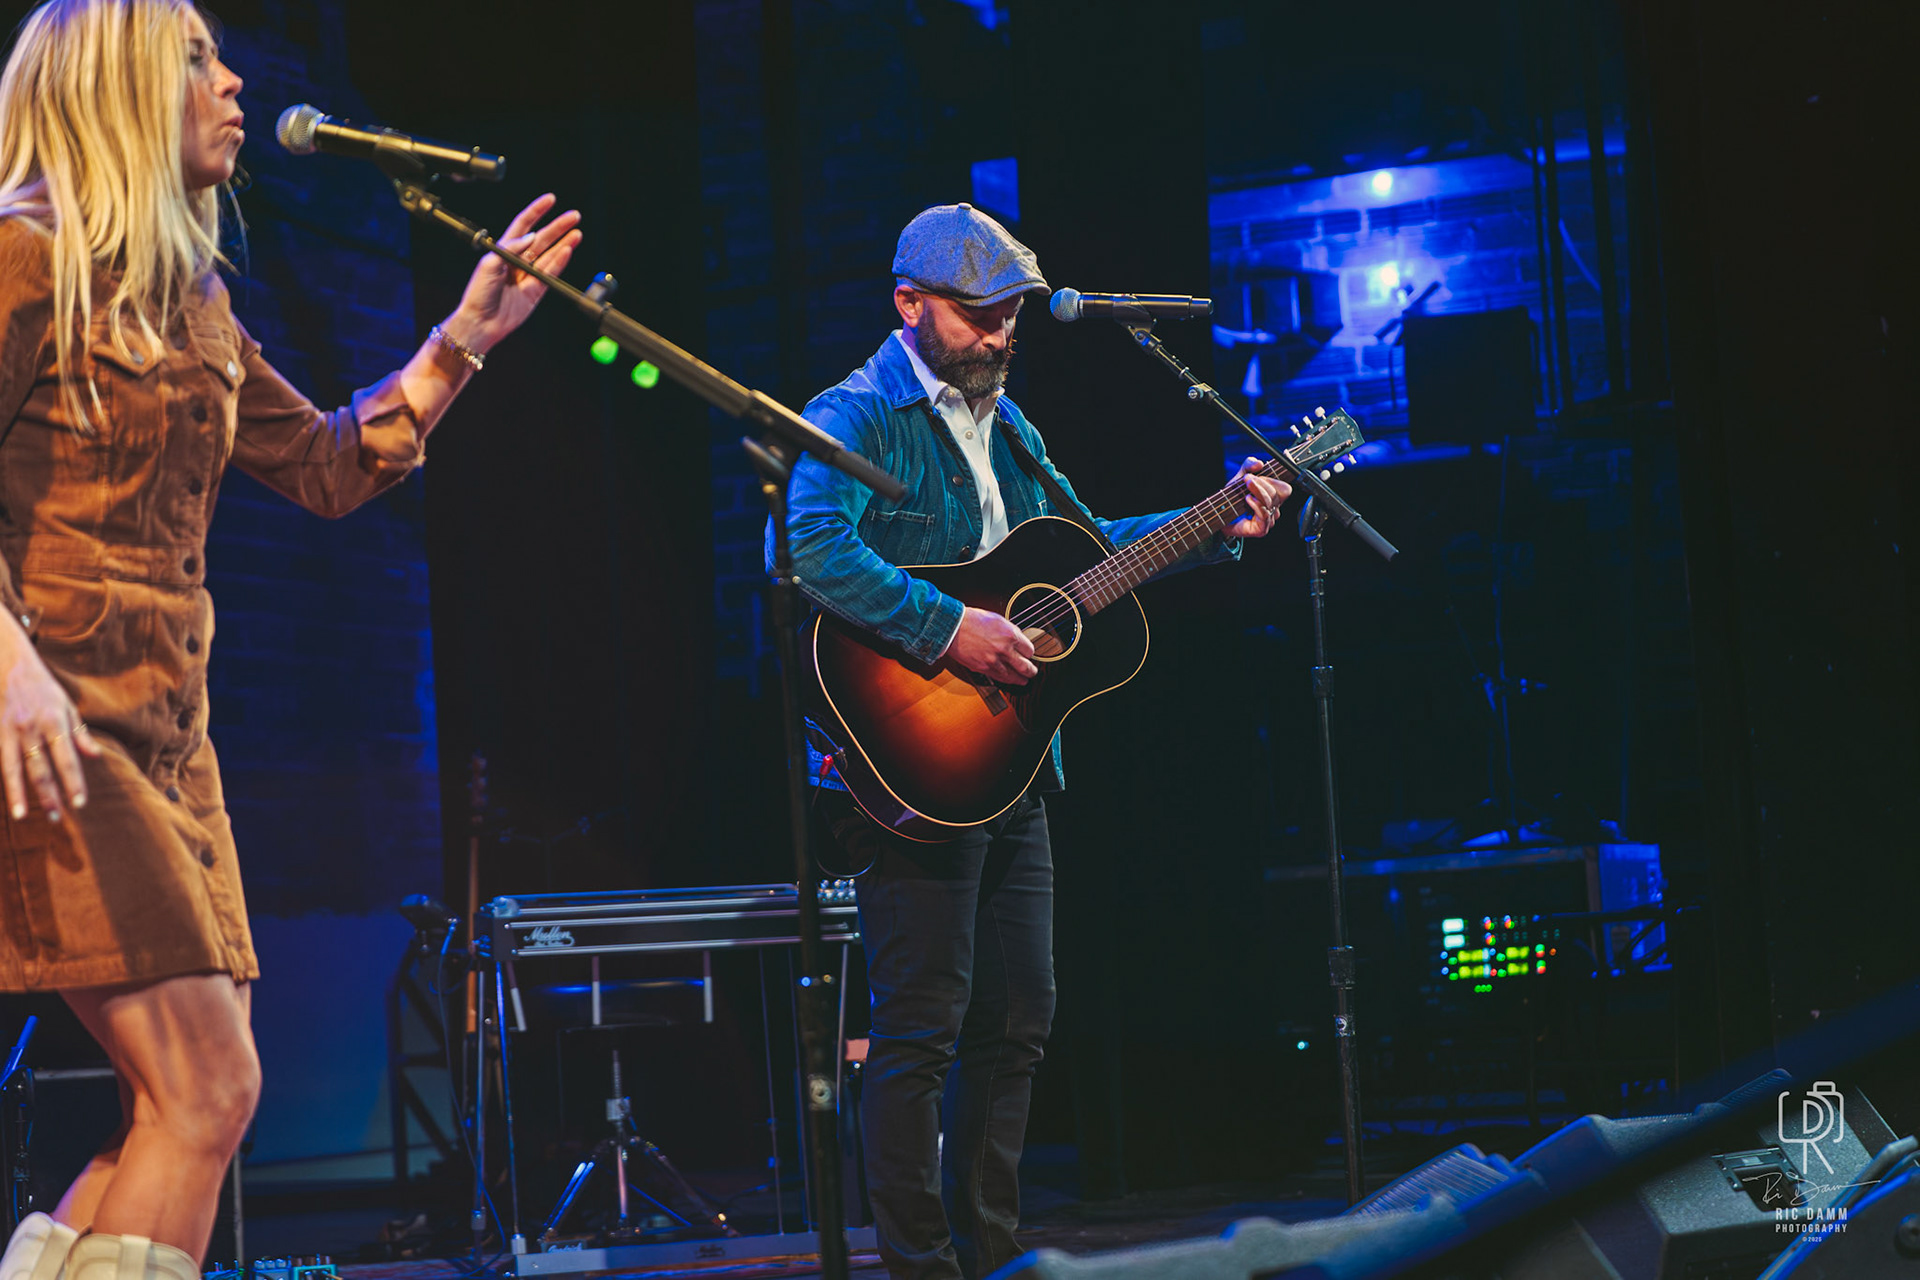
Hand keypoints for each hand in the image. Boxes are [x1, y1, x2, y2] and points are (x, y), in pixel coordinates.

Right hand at [0, 632, 102, 821]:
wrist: (8, 662)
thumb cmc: (43, 687)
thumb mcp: (68, 705)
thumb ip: (80, 734)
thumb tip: (96, 757)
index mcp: (55, 721)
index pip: (67, 759)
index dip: (73, 783)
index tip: (80, 804)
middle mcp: (31, 727)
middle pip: (40, 769)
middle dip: (48, 795)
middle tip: (55, 819)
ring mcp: (8, 730)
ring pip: (13, 768)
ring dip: (19, 793)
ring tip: (23, 815)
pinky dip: (4, 778)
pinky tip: (8, 795)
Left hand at [441, 193, 583, 354]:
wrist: (481, 321)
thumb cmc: (479, 292)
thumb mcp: (489, 263)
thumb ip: (511, 248)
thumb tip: (531, 237)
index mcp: (504, 250)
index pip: (524, 225)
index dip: (537, 211)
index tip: (550, 200)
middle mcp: (518, 261)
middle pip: (542, 238)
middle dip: (558, 227)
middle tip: (574, 216)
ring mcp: (528, 276)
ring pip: (550, 255)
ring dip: (564, 243)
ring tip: (576, 233)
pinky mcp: (536, 291)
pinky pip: (551, 273)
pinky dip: (560, 261)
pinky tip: (568, 250)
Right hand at [945, 607, 1037, 685]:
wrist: (953, 627)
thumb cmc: (972, 620)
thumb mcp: (997, 619)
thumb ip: (1009, 631)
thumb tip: (1017, 641)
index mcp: (1010, 634)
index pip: (1029, 650)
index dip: (1029, 653)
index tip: (1028, 654)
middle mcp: (1004, 649)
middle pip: (1025, 666)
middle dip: (1031, 671)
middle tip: (1032, 672)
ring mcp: (994, 661)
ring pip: (1013, 676)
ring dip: (1021, 679)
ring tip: (1024, 680)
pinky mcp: (983, 668)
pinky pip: (999, 678)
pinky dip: (1007, 680)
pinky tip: (1010, 680)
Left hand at [1223, 457, 1291, 538]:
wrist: (1219, 514)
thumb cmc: (1232, 498)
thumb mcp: (1240, 476)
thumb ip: (1249, 465)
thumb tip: (1259, 463)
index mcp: (1273, 498)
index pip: (1285, 490)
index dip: (1273, 480)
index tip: (1256, 475)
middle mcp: (1273, 510)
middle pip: (1277, 495)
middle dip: (1262, 484)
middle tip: (1248, 478)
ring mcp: (1268, 521)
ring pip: (1271, 504)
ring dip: (1258, 492)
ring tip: (1246, 487)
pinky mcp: (1261, 530)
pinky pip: (1265, 515)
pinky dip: (1257, 505)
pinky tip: (1248, 499)